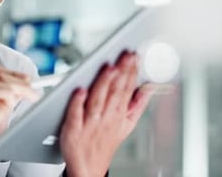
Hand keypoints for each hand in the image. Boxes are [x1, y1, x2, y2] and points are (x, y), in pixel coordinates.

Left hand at [60, 52, 153, 176]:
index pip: (127, 89)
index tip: (134, 56)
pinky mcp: (73, 129)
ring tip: (109, 67)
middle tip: (126, 56)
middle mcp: (106, 118)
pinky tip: (80, 90)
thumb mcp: (127, 125)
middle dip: (122, 72)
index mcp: (119, 115)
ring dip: (104, 83)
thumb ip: (137, 104)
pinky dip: (78, 102)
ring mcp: (89, 123)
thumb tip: (148, 87)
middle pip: (115, 92)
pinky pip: (76, 114)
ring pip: (98, 100)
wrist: (88, 168)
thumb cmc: (104, 143)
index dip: (131, 72)